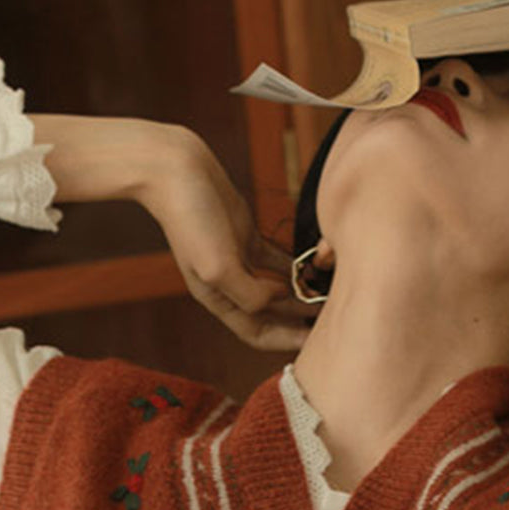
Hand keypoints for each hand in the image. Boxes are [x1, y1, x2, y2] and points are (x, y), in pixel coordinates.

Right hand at [139, 127, 309, 352]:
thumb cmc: (190, 219)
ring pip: (276, 288)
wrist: (175, 169)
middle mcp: (228, 284)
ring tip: (329, 295)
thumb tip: (279, 299)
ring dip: (301, 294)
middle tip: (333, 318)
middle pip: (270, 315)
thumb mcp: (218, 268)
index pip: (256, 333)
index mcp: (217, 298)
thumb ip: (250, 294)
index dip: (286, 340)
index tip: (316, 340)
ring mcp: (238, 259)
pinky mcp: (246, 235)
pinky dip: (296, 267)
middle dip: (299, 320)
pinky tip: (317, 269)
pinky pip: (277, 260)